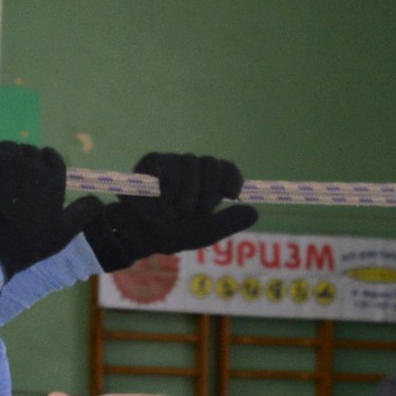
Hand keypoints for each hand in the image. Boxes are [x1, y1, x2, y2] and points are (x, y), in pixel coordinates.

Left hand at [0, 136, 104, 277]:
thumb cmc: (32, 241)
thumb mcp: (64, 231)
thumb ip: (83, 212)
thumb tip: (101, 201)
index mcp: (54, 177)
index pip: (52, 157)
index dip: (44, 164)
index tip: (36, 175)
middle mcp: (34, 164)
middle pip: (30, 151)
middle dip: (24, 161)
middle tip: (15, 179)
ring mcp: (9, 160)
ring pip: (9, 147)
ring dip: (6, 155)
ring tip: (0, 171)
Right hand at [83, 152, 258, 272]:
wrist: (140, 234)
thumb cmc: (172, 234)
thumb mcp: (203, 234)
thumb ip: (227, 223)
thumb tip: (255, 212)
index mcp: (209, 184)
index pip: (226, 169)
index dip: (232, 176)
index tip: (232, 193)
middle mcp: (193, 170)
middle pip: (210, 163)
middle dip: (207, 191)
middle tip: (195, 212)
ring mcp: (174, 163)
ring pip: (191, 162)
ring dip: (186, 193)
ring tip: (174, 212)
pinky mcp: (154, 160)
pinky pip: (170, 165)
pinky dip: (171, 186)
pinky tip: (165, 202)